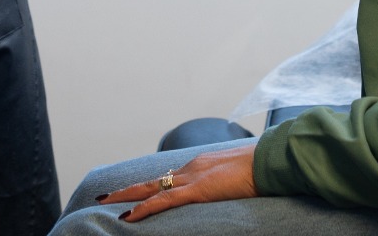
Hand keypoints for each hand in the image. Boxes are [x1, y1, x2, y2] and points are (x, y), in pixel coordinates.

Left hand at [96, 144, 258, 221]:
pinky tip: (128, 217)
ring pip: (151, 188)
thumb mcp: (244, 177)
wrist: (272, 161)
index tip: (140, 192)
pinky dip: (144, 209)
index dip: (154, 186)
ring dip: (127, 197)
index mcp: (203, 165)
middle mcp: (193, 168)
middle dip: (129, 190)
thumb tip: (234, 191)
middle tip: (106, 195)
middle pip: (153, 180)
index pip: (172, 177)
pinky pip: (164, 201)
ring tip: (106, 203)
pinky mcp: (197, 189)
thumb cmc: (264, 169)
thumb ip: (232, 184)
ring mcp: (193, 177)